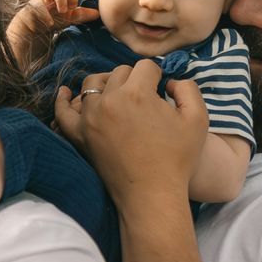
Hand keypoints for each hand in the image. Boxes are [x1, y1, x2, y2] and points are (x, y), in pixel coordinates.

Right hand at [7, 0, 97, 63]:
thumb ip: (83, 14)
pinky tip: (51, 23)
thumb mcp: (71, 18)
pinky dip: (46, 14)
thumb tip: (98, 13)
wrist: (34, 30)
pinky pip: (39, 4)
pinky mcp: (33, 6)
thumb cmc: (54, 19)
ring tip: (63, 11)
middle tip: (72, 7)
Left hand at [54, 62, 206, 209]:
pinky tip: (67, 94)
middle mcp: (110, 100)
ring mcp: (90, 117)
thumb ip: (187, 88)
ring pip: (93, 84)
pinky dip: (64, 101)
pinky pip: (64, 112)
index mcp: (137, 93)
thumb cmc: (177, 159)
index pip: (146, 67)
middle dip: (134, 80)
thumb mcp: (198, 119)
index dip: (157, 76)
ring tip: (119, 96)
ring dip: (107, 85)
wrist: (152, 195)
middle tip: (145, 100)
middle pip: (120, 73)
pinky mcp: (80, 135)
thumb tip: (169, 81)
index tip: (161, 91)